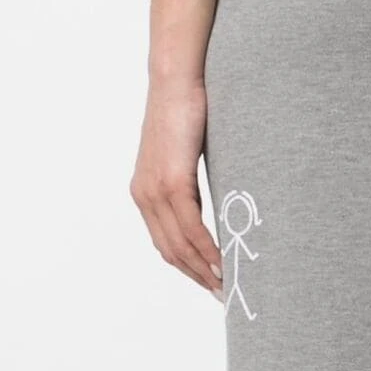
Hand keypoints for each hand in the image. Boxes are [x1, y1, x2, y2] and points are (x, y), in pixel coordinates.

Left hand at [129, 77, 222, 295]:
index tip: (208, 280)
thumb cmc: (186, 107)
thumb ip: (188, 178)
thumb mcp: (183, 150)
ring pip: (180, 244)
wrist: (176, 79)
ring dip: (203, 268)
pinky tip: (223, 259)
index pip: (164, 242)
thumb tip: (210, 197)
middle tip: (221, 292)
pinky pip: (191, 226)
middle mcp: (144, 195)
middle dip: (196, 275)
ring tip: (226, 283)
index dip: (186, 266)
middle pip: (170, 250)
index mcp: (144, 191)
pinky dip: (207, 248)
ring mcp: (156, 189)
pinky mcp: (172, 180)